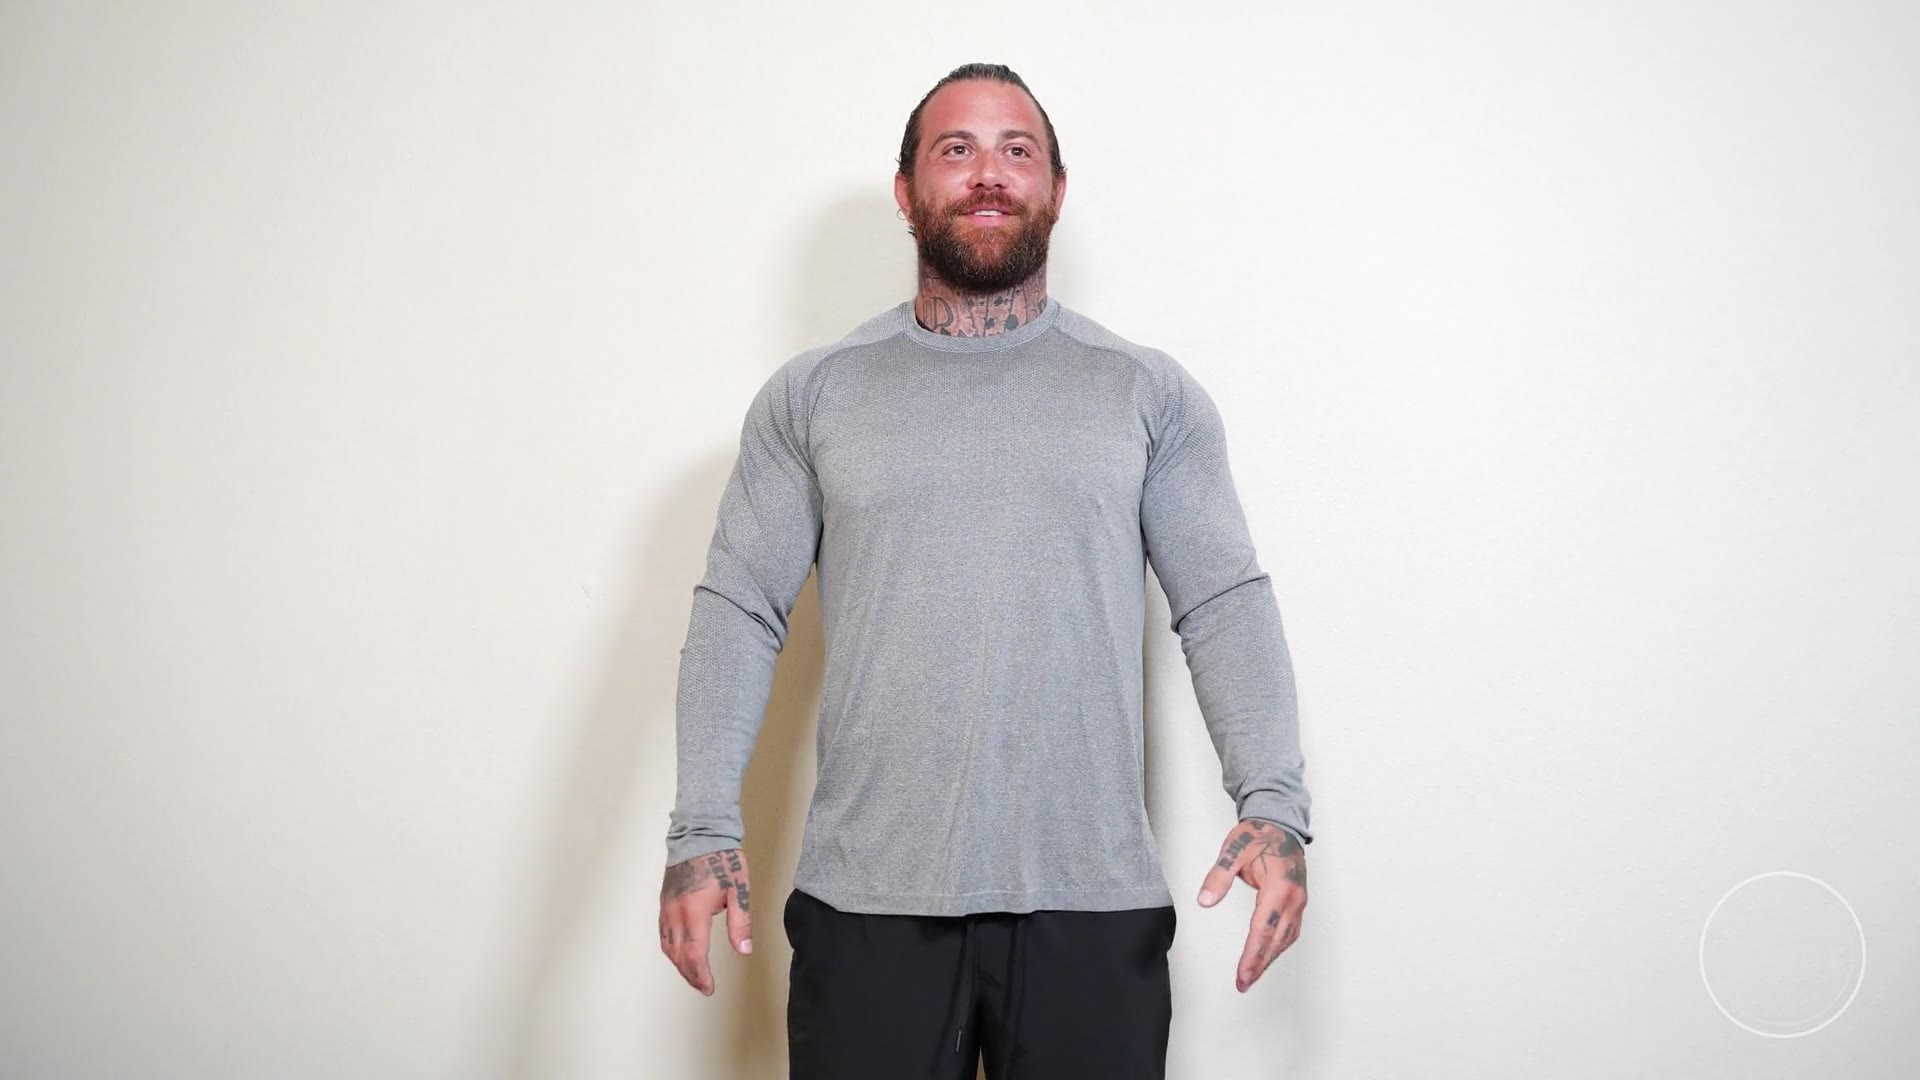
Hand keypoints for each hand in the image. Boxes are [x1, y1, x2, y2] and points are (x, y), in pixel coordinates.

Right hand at [660, 847, 753, 995]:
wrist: (699, 833)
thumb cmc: (721, 859)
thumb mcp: (737, 889)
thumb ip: (740, 922)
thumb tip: (744, 950)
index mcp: (694, 912)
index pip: (695, 954)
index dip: (701, 975)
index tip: (709, 988)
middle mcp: (675, 913)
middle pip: (678, 955)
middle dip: (690, 974)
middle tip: (703, 986)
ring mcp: (666, 908)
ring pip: (667, 946)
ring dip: (679, 964)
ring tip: (693, 974)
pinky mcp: (664, 902)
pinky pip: (663, 933)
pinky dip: (671, 949)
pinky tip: (680, 952)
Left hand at [1195, 819, 1306, 992]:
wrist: (1279, 821)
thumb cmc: (1258, 834)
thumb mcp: (1233, 851)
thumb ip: (1219, 877)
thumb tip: (1205, 900)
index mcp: (1278, 887)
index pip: (1263, 929)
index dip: (1252, 956)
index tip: (1242, 975)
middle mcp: (1293, 898)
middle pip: (1276, 940)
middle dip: (1259, 964)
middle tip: (1243, 983)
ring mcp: (1299, 900)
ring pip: (1286, 938)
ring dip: (1270, 958)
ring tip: (1252, 975)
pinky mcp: (1298, 900)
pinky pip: (1291, 930)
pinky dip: (1279, 946)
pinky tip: (1268, 954)